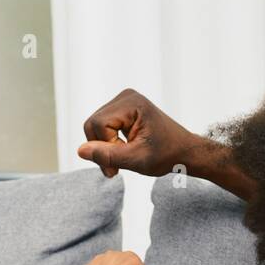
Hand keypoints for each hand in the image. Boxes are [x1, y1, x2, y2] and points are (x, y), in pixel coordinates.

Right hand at [77, 88, 200, 177]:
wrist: (183, 151)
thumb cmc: (167, 155)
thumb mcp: (137, 160)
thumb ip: (109, 155)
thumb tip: (80, 150)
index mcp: (131, 103)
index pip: (98, 125)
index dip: (103, 148)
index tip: (117, 168)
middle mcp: (125, 97)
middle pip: (92, 124)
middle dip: (102, 148)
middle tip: (116, 168)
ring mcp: (123, 101)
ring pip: (94, 127)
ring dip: (104, 148)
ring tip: (122, 160)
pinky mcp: (121, 109)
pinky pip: (101, 127)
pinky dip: (108, 143)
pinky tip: (124, 150)